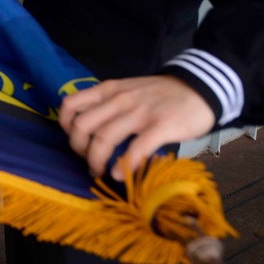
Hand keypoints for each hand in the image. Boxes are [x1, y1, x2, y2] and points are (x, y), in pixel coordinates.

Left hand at [59, 75, 215, 180]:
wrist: (199, 88)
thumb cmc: (160, 93)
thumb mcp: (127, 89)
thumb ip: (108, 103)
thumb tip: (90, 129)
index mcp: (108, 90)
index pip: (70, 104)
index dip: (64, 126)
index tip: (74, 140)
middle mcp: (118, 100)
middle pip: (82, 126)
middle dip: (78, 149)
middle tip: (87, 161)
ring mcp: (138, 112)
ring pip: (103, 138)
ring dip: (96, 161)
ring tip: (99, 172)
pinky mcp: (160, 126)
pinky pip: (135, 148)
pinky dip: (123, 165)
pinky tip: (119, 175)